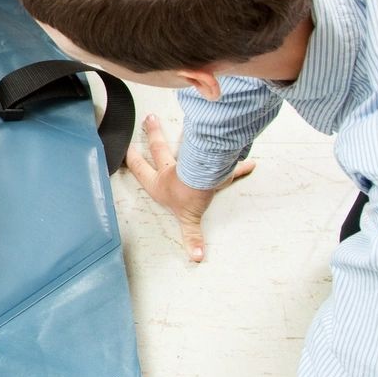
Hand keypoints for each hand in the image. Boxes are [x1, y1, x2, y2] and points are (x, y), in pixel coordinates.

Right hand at [122, 113, 253, 262]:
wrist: (201, 184)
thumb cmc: (187, 198)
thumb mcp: (188, 220)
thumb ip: (193, 237)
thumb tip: (197, 257)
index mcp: (160, 183)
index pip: (141, 169)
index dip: (132, 160)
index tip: (127, 149)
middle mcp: (171, 171)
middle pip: (159, 149)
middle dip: (153, 134)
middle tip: (149, 119)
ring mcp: (189, 163)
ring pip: (186, 146)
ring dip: (188, 135)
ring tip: (187, 122)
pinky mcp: (210, 164)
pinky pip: (226, 165)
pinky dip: (240, 166)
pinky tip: (251, 162)